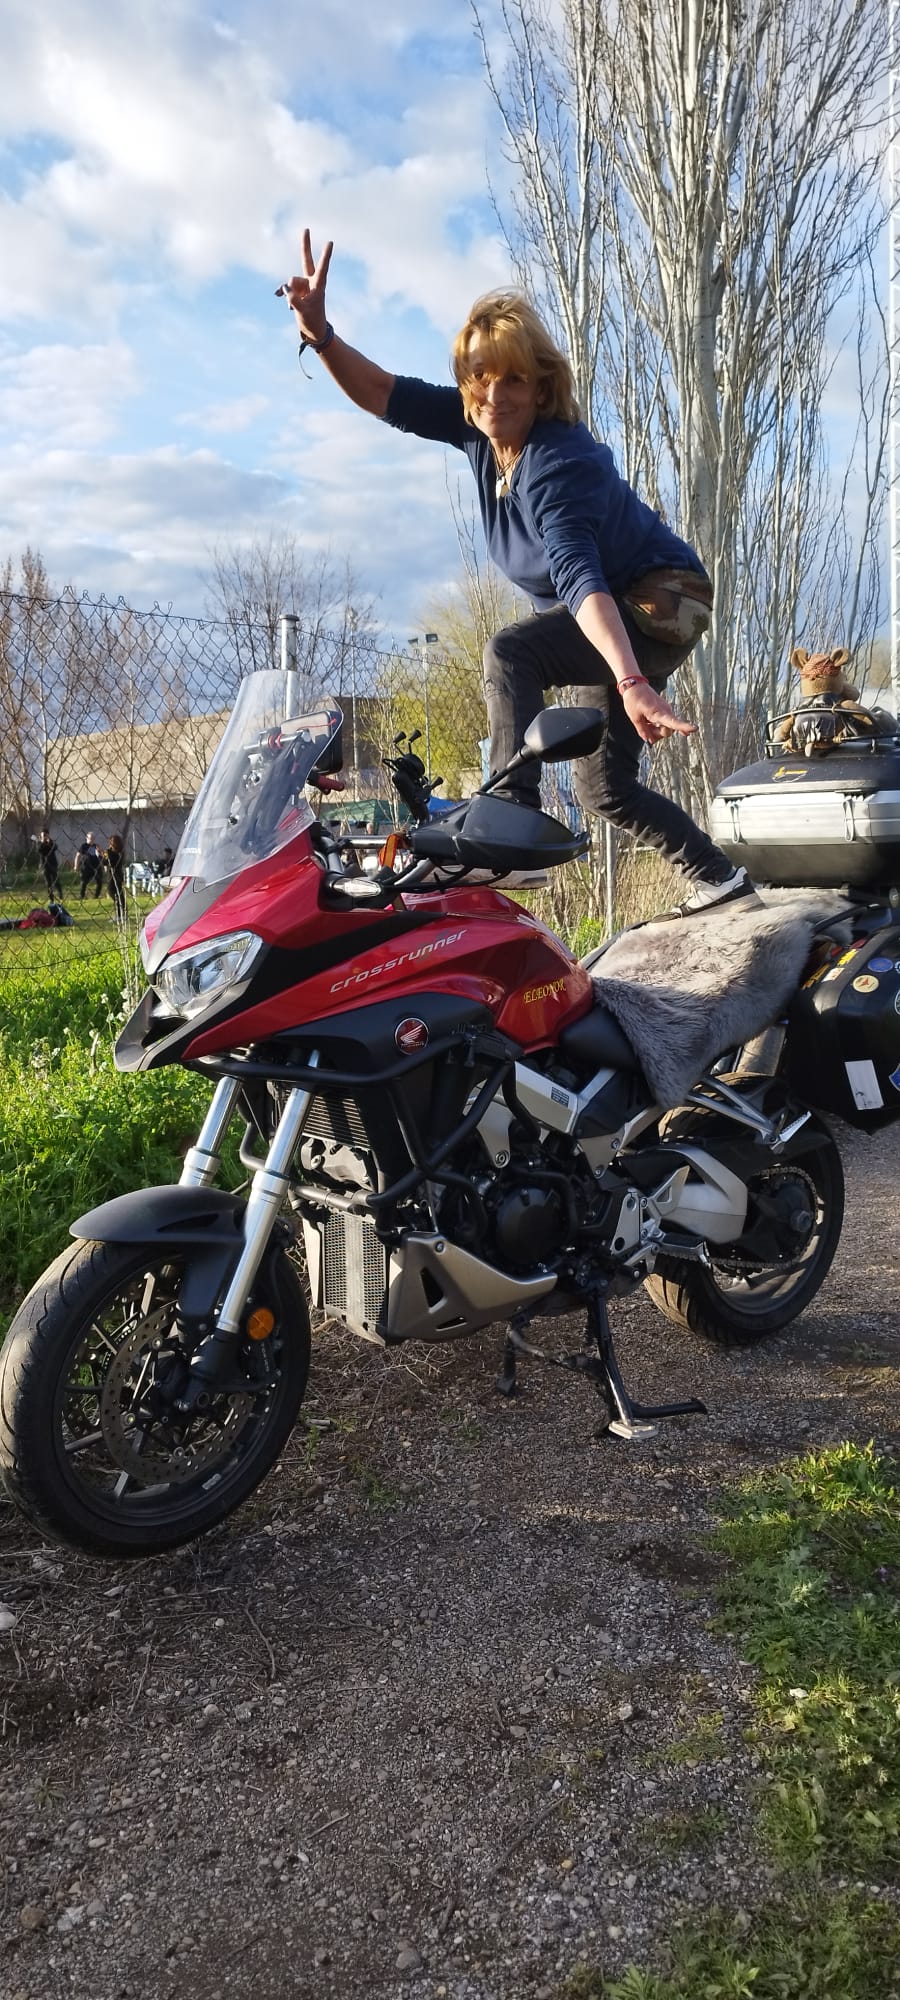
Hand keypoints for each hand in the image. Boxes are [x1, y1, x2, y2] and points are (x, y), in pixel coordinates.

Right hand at [276, 228, 332, 344]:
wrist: (314, 331)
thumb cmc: (312, 321)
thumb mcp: (302, 312)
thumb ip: (293, 299)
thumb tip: (283, 287)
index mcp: (318, 285)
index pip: (322, 267)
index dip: (325, 255)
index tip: (330, 242)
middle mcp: (311, 282)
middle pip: (306, 260)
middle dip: (305, 245)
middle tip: (306, 228)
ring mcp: (303, 286)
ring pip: (291, 282)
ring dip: (289, 293)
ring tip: (293, 307)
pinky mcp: (296, 291)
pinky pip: (286, 288)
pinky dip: (283, 293)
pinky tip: (277, 296)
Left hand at [620, 680, 696, 743]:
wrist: (635, 685)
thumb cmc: (633, 700)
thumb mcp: (634, 718)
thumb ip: (643, 731)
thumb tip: (649, 741)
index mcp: (657, 712)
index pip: (672, 722)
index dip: (683, 726)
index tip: (694, 729)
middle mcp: (665, 711)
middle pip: (667, 731)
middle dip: (657, 734)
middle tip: (645, 726)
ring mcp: (666, 711)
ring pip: (666, 728)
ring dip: (656, 730)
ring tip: (646, 722)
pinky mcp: (664, 711)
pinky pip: (666, 723)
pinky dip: (661, 728)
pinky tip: (685, 733)